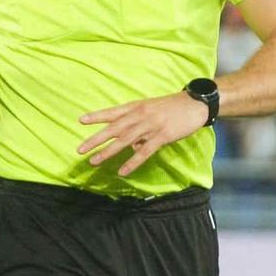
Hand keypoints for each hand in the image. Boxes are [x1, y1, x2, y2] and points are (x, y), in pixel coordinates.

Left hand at [76, 92, 209, 176]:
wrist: (195, 104)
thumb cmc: (172, 107)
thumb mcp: (151, 111)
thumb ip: (138, 126)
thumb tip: (131, 146)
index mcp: (137, 107)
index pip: (113, 112)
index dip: (97, 116)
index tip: (81, 121)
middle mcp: (140, 115)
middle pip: (114, 128)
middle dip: (95, 139)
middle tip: (80, 150)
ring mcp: (151, 125)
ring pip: (125, 140)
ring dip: (108, 152)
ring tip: (94, 161)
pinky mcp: (163, 135)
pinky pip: (144, 151)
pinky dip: (132, 162)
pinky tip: (122, 171)